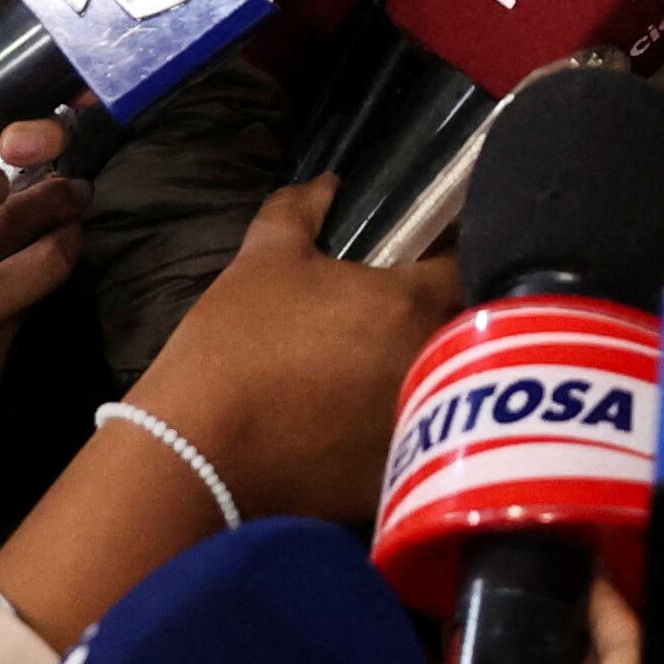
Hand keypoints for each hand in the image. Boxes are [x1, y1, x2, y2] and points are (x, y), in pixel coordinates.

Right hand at [126, 176, 457, 523]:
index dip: (448, 250)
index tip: (422, 249)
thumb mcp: (262, 259)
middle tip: (392, 311)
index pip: (465, 261)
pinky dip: (398, 427)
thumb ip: (301, 208)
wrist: (198, 457)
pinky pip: (416, 443)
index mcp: (414, 303)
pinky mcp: (401, 480)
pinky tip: (358, 423)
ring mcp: (424, 429)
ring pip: (445, 387)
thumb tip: (330, 184)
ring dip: (425, 371)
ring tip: (374, 367)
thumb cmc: (235, 345)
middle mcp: (436, 366)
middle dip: (437, 314)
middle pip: (464, 328)